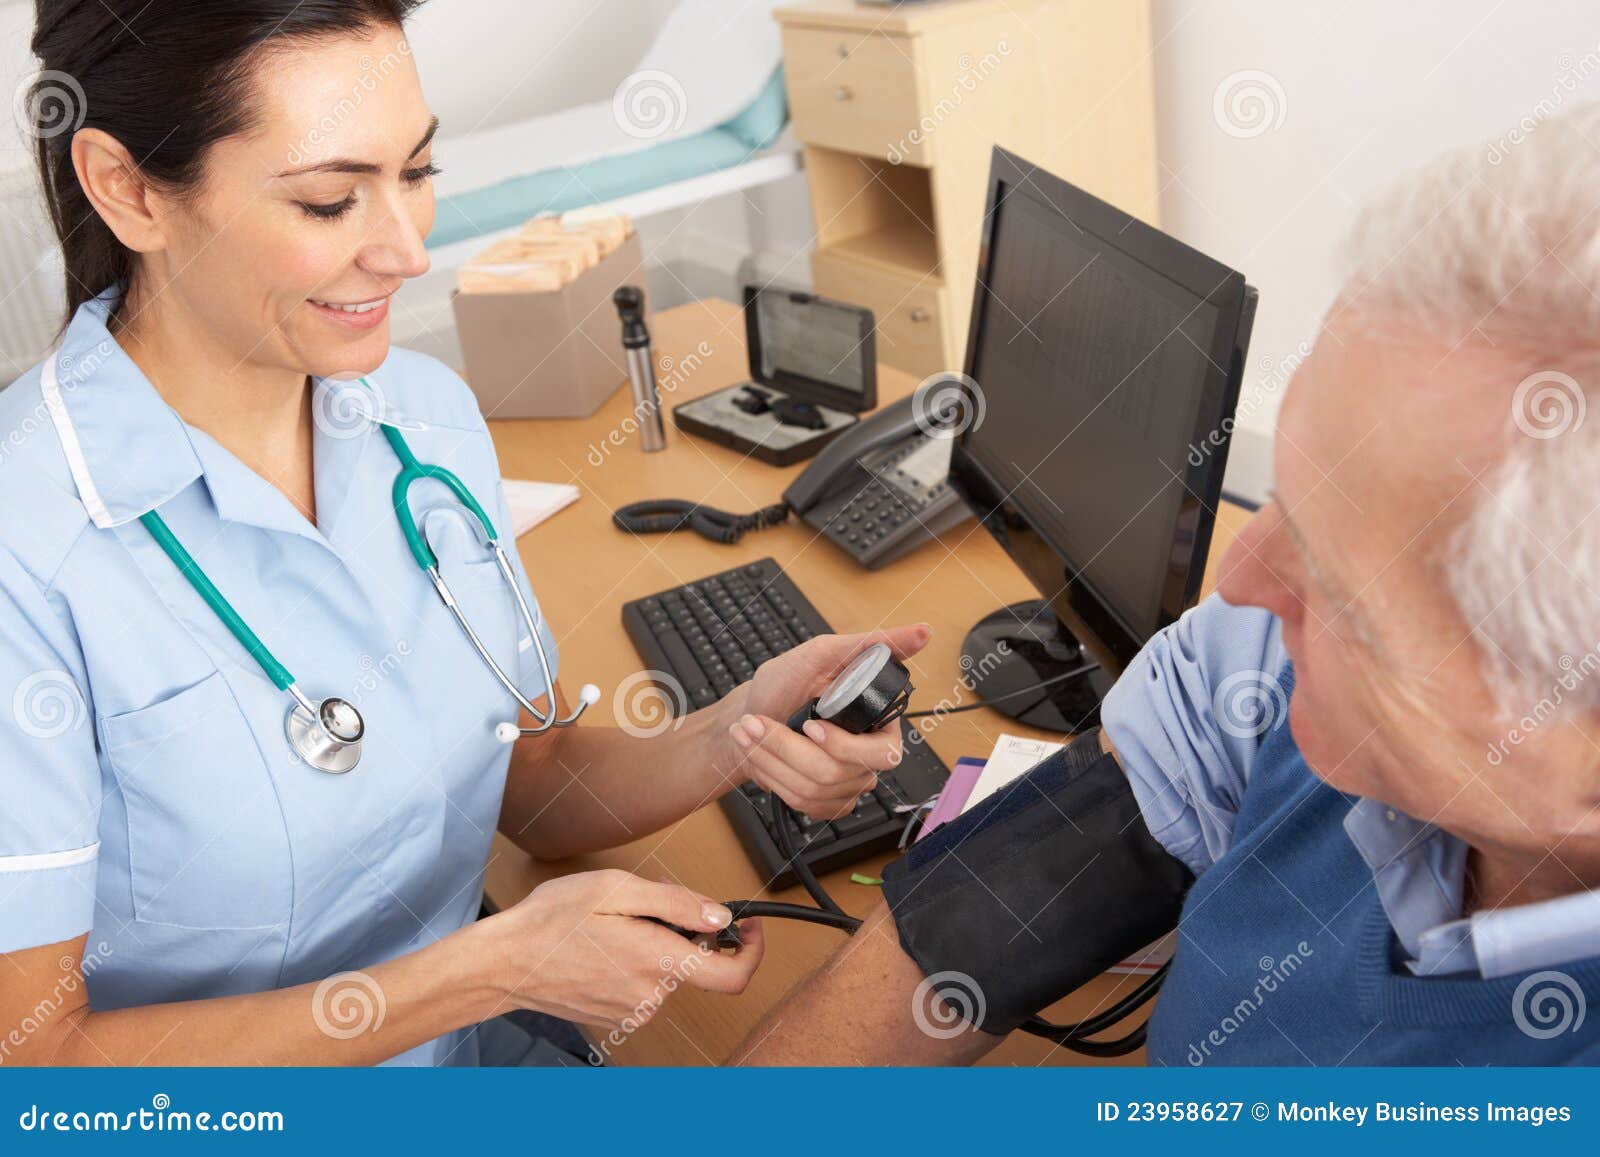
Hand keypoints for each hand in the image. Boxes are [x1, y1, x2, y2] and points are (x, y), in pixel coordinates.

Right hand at [480, 869, 764, 1030]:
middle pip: (696, 962)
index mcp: (658, 962)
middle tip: (650, 907)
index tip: (750, 927)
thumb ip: (677, 904)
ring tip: (617, 924)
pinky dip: (638, 961)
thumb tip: (721, 916)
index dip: (753, 951)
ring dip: (657, 945)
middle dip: (686, 931)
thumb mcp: (616, 890)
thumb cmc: (552, 921)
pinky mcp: (618, 1016)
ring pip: (669, 971)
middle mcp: (652, 995)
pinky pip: (646, 984)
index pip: (732, 975)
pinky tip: (606, 945)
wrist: (505, 963)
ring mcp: (635, 1010)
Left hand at [718, 623, 932, 818]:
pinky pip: (802, 802)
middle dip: (787, 748)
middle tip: (757, 724)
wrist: (749, 715)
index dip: (844, 746)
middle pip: (838, 773)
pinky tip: (760, 755)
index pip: (885, 753)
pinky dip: (771, 776)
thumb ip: (872, 644)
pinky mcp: (824, 802)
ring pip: (813, 788)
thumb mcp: (823, 654)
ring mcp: (847, 784)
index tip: (811, 725)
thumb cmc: (785, 683)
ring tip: (747, 731)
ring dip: (769, 757)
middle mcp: (867, 757)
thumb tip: (922, 632)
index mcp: (879, 723)